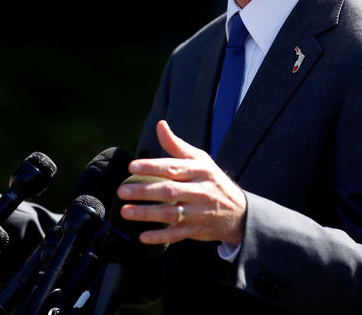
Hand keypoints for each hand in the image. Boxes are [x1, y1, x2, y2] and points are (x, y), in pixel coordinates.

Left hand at [118, 120, 246, 245]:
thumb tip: (160, 125)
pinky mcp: (196, 230)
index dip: (152, 166)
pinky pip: (177, 234)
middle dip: (144, 191)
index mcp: (199, 171)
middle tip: (122, 191)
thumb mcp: (200, 160)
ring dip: (146, 214)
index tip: (132, 167)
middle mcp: (199, 191)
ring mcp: (198, 212)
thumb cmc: (212, 180)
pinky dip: (160, 236)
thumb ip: (176, 145)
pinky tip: (143, 236)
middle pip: (169, 191)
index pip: (173, 167)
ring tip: (125, 212)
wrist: (239, 211)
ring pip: (170, 214)